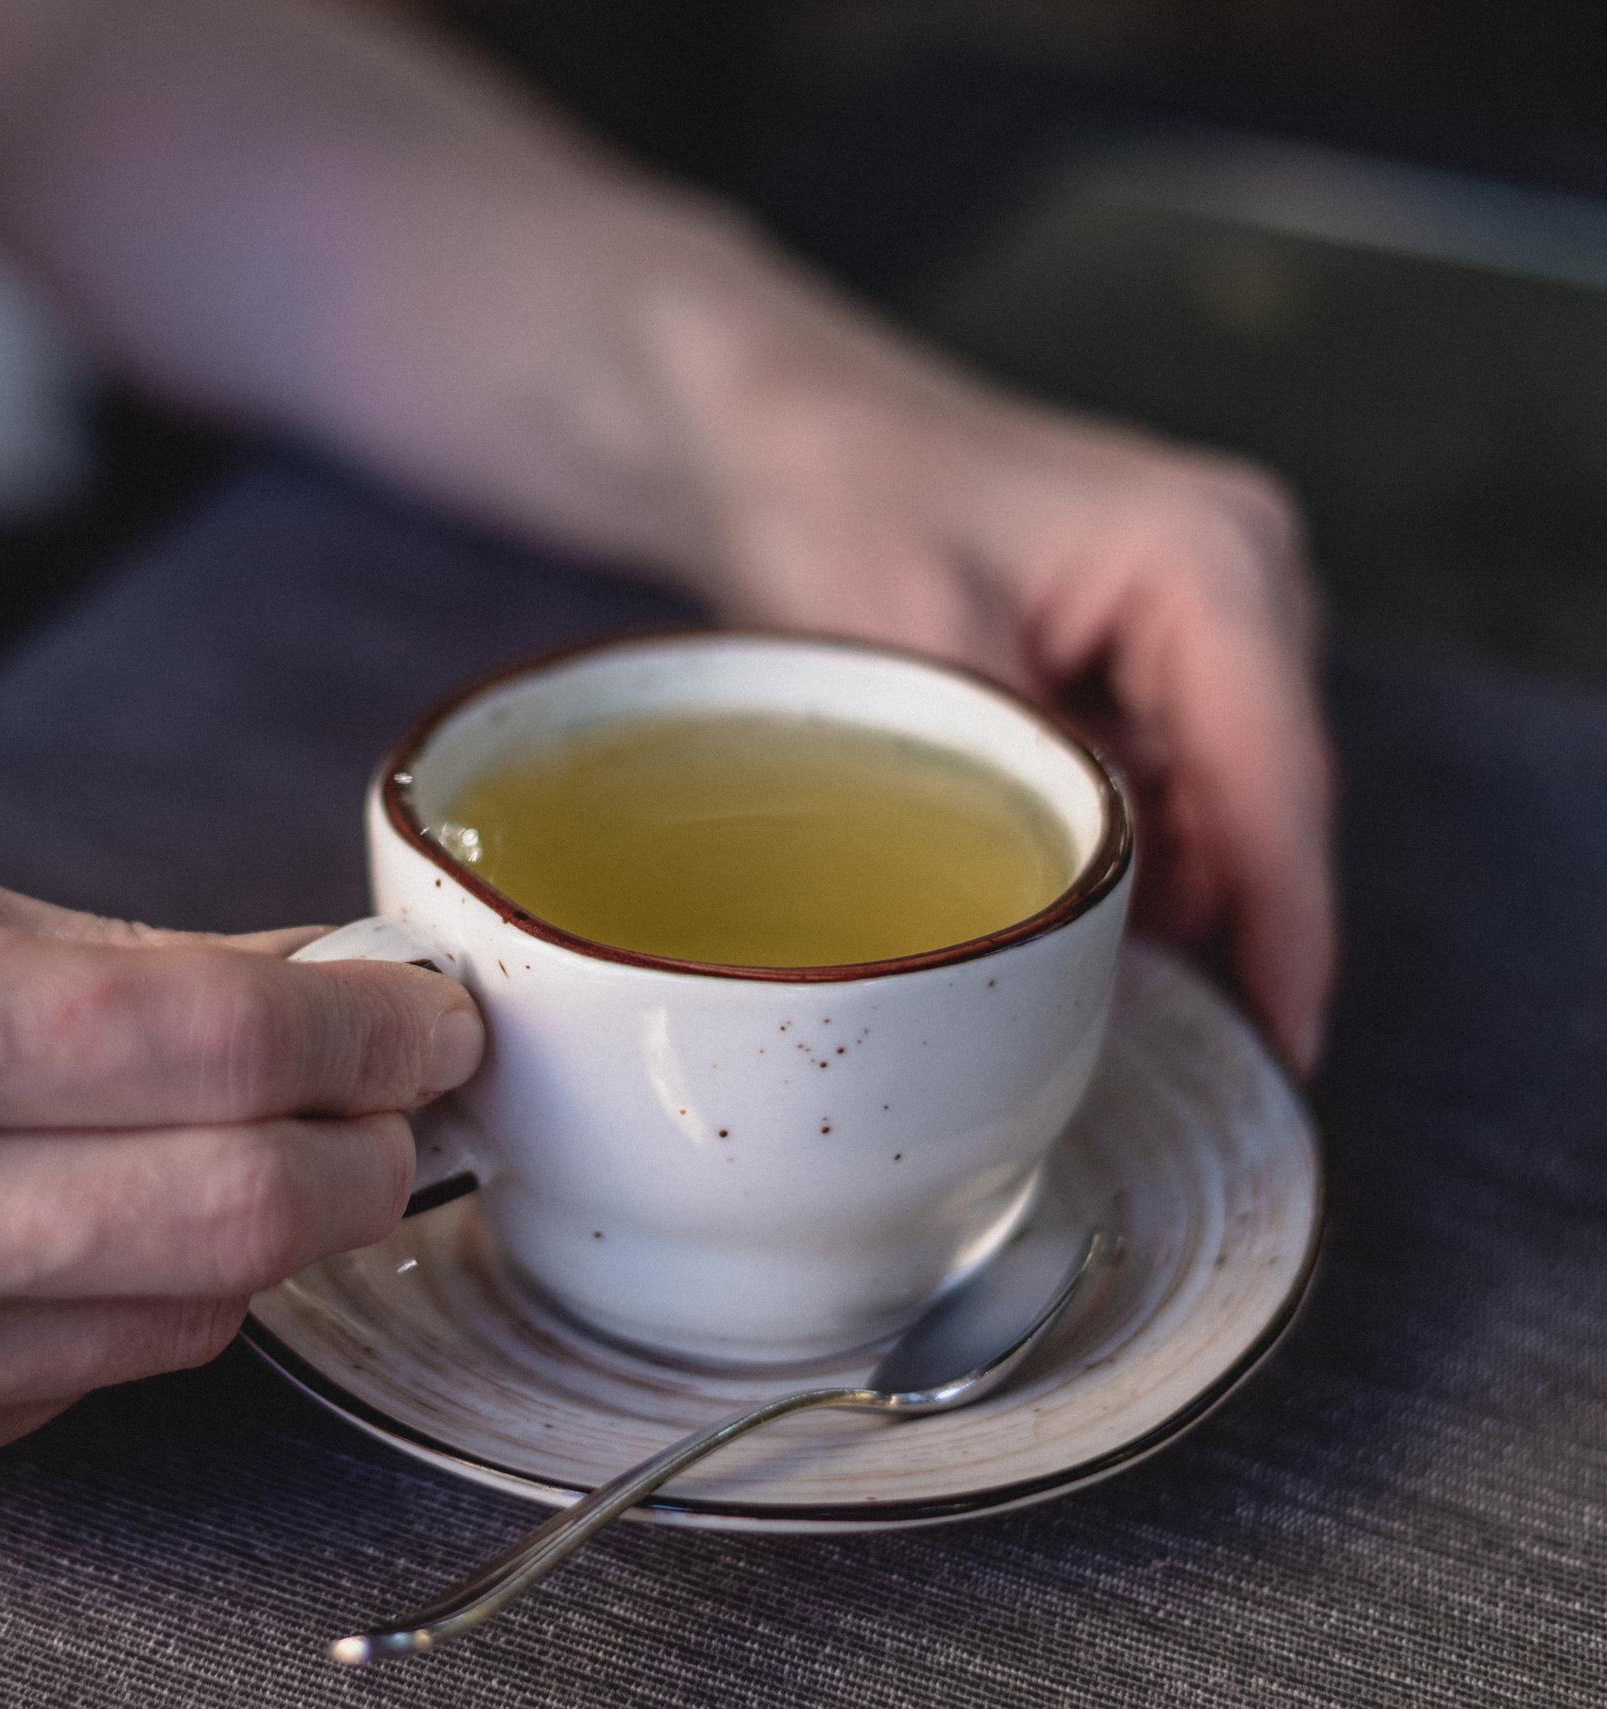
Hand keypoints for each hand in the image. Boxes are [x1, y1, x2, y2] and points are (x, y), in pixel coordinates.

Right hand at [0, 858, 480, 1495]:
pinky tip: (101, 1216)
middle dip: (369, 1146)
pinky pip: (93, 1374)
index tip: (431, 1009)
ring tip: (266, 1133)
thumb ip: (92, 951)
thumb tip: (298, 973)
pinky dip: (149, 1291)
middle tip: (402, 1088)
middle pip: (241, 1210)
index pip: (207, 1044)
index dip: (367, 1027)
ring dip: (276, 1222)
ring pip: (194, 1311)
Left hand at [636, 247, 1333, 1071]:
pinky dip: (1129, 854)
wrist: (767, 429)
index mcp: (1209, 557)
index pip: (1276, 782)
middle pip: (1267, 802)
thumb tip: (1076, 948)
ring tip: (1106, 1008)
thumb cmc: (827, 497)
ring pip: (1222, 804)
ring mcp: (1206, 611)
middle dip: (1232, 931)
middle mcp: (1242, 575)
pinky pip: (1170, 782)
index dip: (1285, 929)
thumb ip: (1020, 795)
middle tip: (1182, 1061)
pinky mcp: (1153, 647)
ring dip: (1176, 899)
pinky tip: (1078, 929)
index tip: (1285, 1049)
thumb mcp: (914, 660)